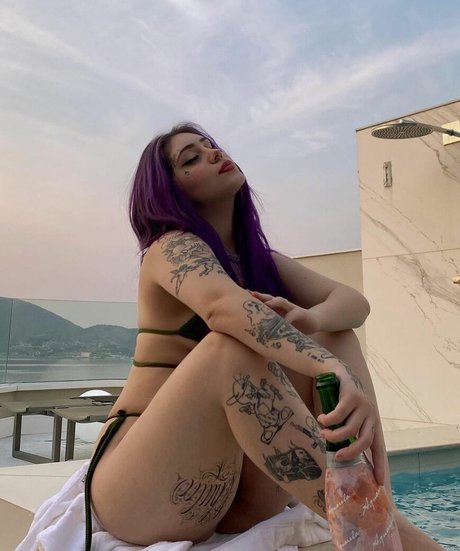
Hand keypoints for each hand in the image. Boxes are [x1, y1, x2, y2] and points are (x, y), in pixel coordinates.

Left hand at [249, 291, 320, 334]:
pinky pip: (295, 313)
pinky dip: (290, 317)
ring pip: (282, 301)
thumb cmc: (294, 324)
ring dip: (274, 302)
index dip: (253, 299)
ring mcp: (292, 308)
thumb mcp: (280, 325)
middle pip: (269, 298)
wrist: (315, 321)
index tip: (241, 296)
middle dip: (260, 296)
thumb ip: (269, 326)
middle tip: (251, 294)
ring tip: (267, 304)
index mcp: (276, 308)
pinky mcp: (302, 313)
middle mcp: (282, 306)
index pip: (262, 301)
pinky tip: (286, 321)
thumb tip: (251, 334)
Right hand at [317, 363, 381, 480]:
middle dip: (351, 452)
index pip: (378, 447)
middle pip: (364, 441)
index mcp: (372, 423)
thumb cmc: (341, 401)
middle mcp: (371, 415)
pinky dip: (328, 420)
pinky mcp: (352, 396)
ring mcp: (363, 405)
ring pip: (350, 429)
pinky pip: (339, 414)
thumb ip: (348, 433)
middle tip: (337, 457)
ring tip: (323, 433)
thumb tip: (340, 455)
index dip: (379, 464)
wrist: (338, 374)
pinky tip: (321, 419)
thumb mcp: (348, 418)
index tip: (378, 482)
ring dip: (334, 435)